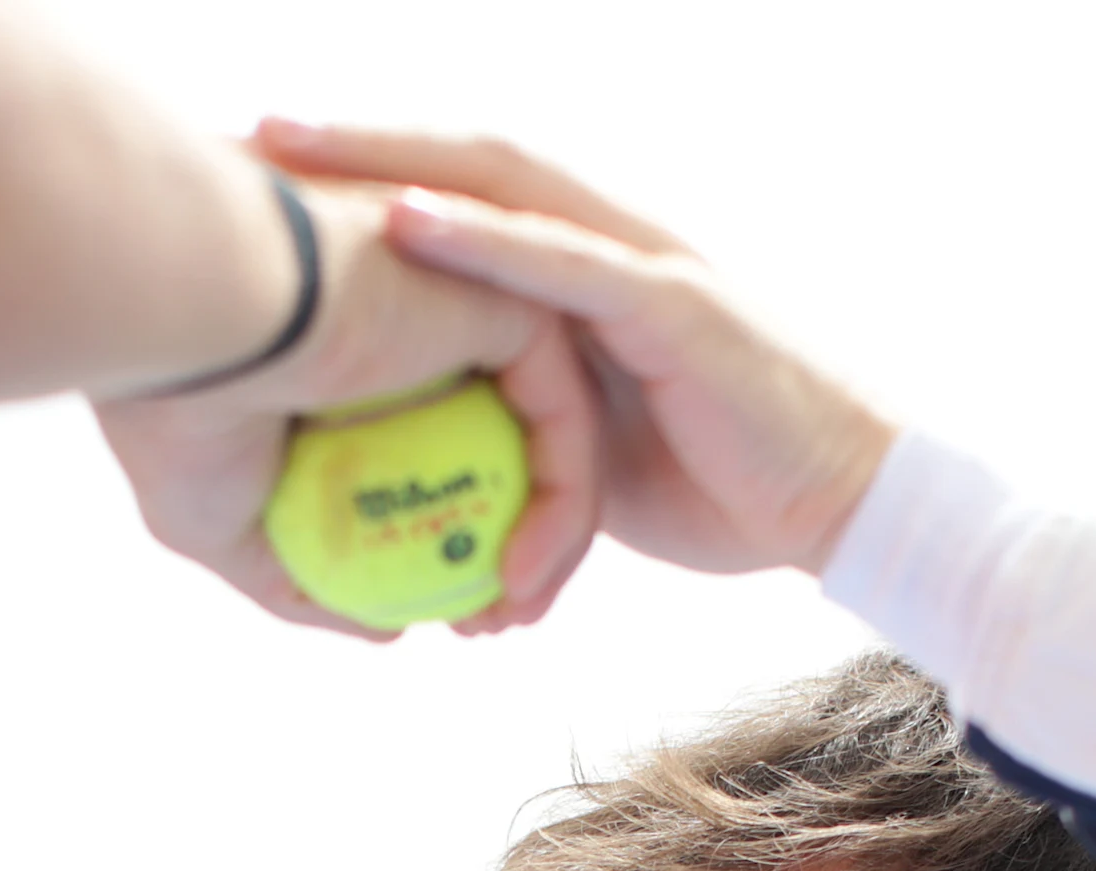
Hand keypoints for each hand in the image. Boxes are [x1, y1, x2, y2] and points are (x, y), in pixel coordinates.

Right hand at [92, 177, 605, 636]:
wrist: (192, 315)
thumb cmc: (176, 408)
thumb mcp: (217, 521)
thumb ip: (299, 576)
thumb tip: (382, 628)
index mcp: (358, 354)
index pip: (435, 456)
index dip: (447, 547)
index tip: (444, 623)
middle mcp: (424, 318)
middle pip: (502, 448)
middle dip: (513, 550)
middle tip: (491, 628)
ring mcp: (476, 298)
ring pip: (545, 439)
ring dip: (551, 542)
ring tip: (509, 621)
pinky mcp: (518, 295)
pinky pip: (565, 419)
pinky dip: (562, 503)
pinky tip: (519, 577)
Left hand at [252, 124, 896, 578]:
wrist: (845, 512)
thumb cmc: (725, 488)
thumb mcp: (594, 456)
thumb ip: (527, 429)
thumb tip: (444, 470)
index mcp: (586, 277)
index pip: (466, 199)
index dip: (371, 176)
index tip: (272, 177)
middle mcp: (609, 247)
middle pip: (467, 164)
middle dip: (356, 143)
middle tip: (250, 133)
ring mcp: (643, 266)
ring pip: (504, 187)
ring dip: (393, 162)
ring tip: (295, 149)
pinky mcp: (673, 308)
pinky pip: (561, 262)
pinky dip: (477, 239)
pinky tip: (400, 219)